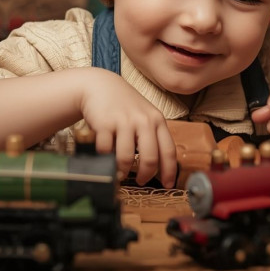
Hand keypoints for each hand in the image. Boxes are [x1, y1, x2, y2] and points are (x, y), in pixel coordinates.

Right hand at [79, 71, 176, 186]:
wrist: (100, 86)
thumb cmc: (124, 105)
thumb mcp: (145, 115)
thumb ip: (153, 135)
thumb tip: (158, 166)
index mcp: (157, 120)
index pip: (168, 151)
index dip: (169, 171)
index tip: (168, 185)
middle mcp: (143, 121)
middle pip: (150, 159)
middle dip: (145, 176)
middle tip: (140, 181)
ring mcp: (124, 121)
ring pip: (126, 158)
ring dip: (121, 170)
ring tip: (119, 171)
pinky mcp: (104, 123)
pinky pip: (105, 151)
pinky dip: (104, 158)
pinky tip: (105, 155)